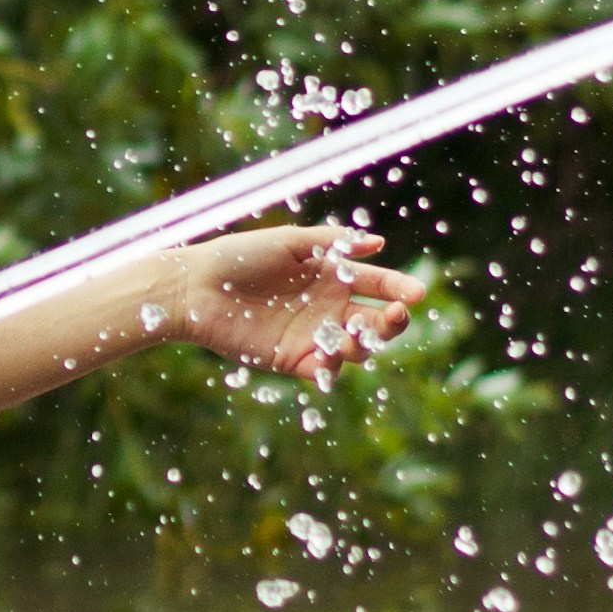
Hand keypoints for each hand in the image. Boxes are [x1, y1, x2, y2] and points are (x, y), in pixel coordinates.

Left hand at [175, 223, 424, 385]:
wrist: (196, 289)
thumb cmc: (239, 257)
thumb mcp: (288, 242)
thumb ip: (332, 243)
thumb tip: (378, 243)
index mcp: (331, 276)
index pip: (377, 283)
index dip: (399, 288)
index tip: (416, 292)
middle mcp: (328, 307)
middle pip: (375, 320)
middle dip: (393, 320)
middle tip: (398, 314)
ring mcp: (313, 335)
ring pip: (356, 347)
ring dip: (363, 342)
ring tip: (352, 331)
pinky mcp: (294, 360)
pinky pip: (325, 369)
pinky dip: (334, 366)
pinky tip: (330, 355)